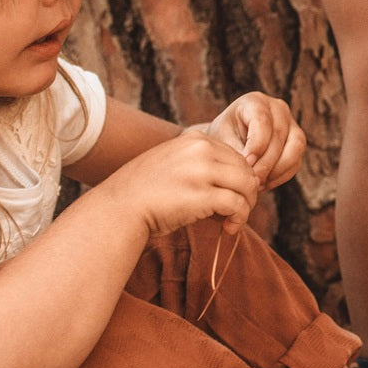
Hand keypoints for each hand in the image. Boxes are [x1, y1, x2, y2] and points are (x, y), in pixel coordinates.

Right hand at [91, 130, 260, 235]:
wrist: (119, 209)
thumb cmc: (144, 192)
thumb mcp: (173, 163)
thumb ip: (201, 164)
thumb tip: (237, 182)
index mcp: (194, 139)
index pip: (236, 156)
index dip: (239, 179)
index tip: (231, 197)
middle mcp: (201, 150)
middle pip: (246, 170)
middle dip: (247, 193)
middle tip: (236, 212)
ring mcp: (202, 171)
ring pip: (248, 186)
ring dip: (246, 207)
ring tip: (233, 221)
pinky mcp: (203, 195)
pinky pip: (238, 205)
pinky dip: (239, 219)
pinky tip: (228, 228)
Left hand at [204, 91, 305, 190]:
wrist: (229, 141)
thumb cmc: (223, 138)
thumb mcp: (223, 141)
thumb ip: (236, 151)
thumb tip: (252, 168)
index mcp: (255, 102)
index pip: (262, 121)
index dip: (257, 144)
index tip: (247, 163)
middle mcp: (278, 109)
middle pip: (280, 135)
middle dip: (266, 162)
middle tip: (252, 180)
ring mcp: (291, 125)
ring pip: (295, 147)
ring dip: (278, 170)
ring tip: (259, 184)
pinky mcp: (296, 143)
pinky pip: (296, 161)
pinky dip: (281, 176)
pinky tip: (265, 184)